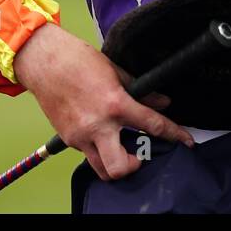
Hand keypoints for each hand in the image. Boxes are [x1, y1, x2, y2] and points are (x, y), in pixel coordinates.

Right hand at [14, 22, 194, 180]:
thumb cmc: (78, 61)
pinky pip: (87, 154)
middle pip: (120, 166)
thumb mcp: (116, 72)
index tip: (186, 141)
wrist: (44, 62)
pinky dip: (98, 149)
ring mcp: (80, 135)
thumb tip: (161, 103)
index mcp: (115, 103)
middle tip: (141, 154)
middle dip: (136, 165)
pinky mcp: (67, 139)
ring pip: (101, 169)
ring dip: (115, 165)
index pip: (152, 125)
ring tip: (122, 150)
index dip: (174, 134)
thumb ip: (141, 92)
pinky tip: (101, 134)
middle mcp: (98, 125)